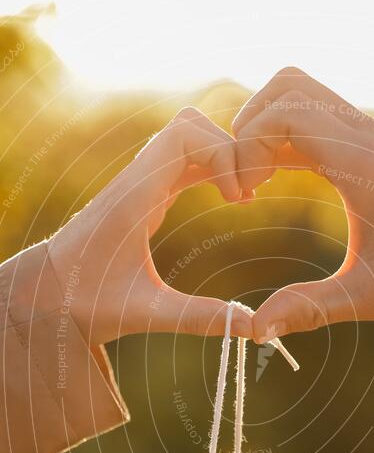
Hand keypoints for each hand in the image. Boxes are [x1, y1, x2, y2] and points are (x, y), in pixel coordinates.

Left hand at [48, 107, 251, 343]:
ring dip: (222, 158)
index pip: (184, 135)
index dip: (222, 155)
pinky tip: (231, 199)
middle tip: (248, 194)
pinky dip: (212, 169)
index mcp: (134, 197)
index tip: (238, 200)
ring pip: (188, 139)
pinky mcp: (143, 194)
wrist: (44, 295)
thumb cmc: (84, 303)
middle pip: (191, 126)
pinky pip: (183, 161)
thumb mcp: (143, 313)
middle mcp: (136, 180)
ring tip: (245, 197)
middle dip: (228, 149)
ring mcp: (139, 184)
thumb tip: (249, 326)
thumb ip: (197, 317)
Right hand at [233, 68, 373, 340]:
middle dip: (249, 127)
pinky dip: (291, 136)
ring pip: (305, 95)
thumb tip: (255, 330)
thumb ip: (311, 308)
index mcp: (366, 166)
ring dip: (269, 127)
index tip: (242, 196)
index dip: (246, 147)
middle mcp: (371, 138)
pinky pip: (323, 118)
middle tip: (244, 183)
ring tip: (258, 181)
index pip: (285, 114)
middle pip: (289, 87)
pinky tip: (283, 179)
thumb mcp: (373, 298)